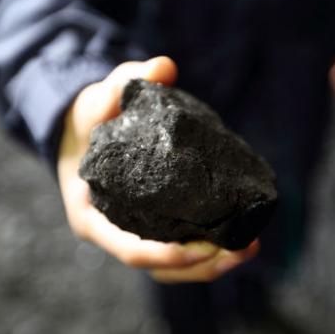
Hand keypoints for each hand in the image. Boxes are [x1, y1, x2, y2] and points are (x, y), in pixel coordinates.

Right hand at [57, 56, 259, 282]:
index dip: (166, 255)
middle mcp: (114, 232)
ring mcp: (135, 232)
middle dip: (203, 265)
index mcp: (92, 215)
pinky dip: (208, 248)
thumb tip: (165, 67)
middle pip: (161, 266)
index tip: (204, 247)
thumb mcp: (98, 99)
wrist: (83, 133)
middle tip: (245, 249)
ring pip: (174, 265)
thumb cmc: (88, 120)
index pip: (129, 249)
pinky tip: (239, 236)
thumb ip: (124, 81)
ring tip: (251, 248)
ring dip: (212, 264)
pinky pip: (181, 246)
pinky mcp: (154, 225)